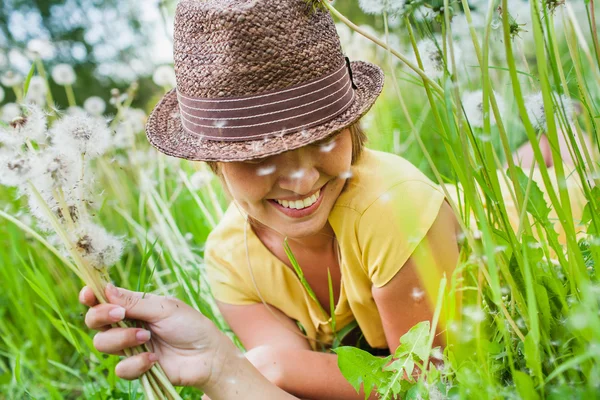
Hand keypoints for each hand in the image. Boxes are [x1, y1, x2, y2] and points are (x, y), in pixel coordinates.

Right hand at [79, 284, 233, 388]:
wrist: (207, 355)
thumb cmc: (190, 326)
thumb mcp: (164, 308)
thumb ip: (134, 302)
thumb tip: (105, 288)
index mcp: (134, 306)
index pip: (104, 300)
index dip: (91, 296)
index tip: (88, 294)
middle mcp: (127, 325)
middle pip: (94, 321)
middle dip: (101, 316)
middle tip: (120, 314)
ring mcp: (130, 347)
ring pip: (102, 344)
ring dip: (122, 339)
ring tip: (147, 337)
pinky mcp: (136, 368)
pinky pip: (120, 368)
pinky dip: (136, 362)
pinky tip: (154, 358)